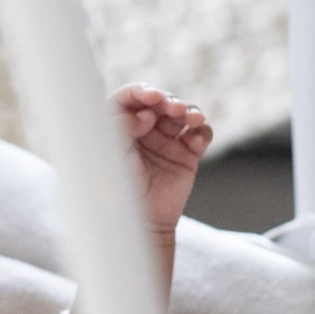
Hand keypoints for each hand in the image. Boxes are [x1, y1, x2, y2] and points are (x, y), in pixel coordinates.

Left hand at [115, 84, 211, 235]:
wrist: (140, 222)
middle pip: (161, 102)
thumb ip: (123, 127)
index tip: (151, 96)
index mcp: (123, 123)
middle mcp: (146, 127)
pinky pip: (201, 135)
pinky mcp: (188, 153)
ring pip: (183, 114)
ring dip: (189, 111)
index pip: (130, 98)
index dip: (141, 92)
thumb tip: (145, 113)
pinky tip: (197, 137)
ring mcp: (168, 139)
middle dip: (169, 100)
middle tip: (173, 108)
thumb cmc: (119, 188)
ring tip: (190, 118)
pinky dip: (202, 132)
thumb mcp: (112, 153)